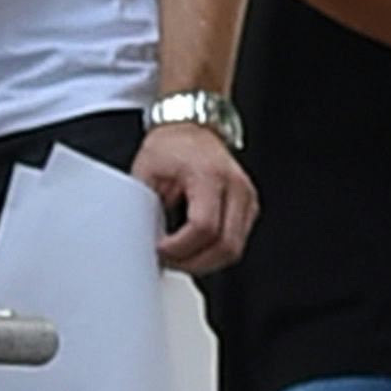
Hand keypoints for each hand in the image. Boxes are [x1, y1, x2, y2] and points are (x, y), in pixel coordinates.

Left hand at [139, 121, 255, 277]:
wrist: (190, 128)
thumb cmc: (171, 147)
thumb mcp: (147, 175)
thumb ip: (146, 209)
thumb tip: (142, 242)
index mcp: (209, 174)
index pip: (203, 227)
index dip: (180, 248)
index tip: (160, 251)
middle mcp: (235, 186)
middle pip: (225, 245)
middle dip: (193, 262)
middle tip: (169, 261)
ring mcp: (246, 197)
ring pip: (234, 250)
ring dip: (205, 262)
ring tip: (180, 257)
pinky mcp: (248, 206)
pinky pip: (236, 242)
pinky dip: (215, 252)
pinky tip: (195, 248)